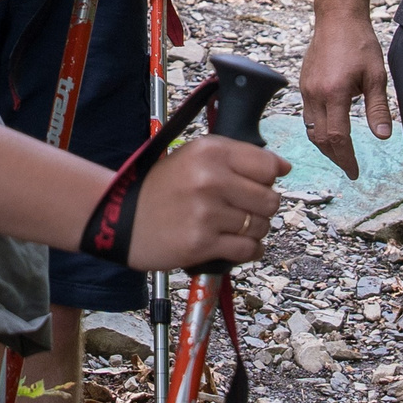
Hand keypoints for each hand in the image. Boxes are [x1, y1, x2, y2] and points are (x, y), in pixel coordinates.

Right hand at [129, 136, 284, 271]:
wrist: (119, 220)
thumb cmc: (160, 189)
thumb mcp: (193, 157)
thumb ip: (236, 158)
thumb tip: (283, 167)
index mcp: (210, 151)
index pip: (268, 166)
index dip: (270, 179)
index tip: (261, 185)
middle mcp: (210, 178)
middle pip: (270, 199)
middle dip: (263, 208)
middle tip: (245, 210)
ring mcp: (206, 212)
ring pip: (261, 226)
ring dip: (255, 231)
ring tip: (235, 228)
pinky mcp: (201, 243)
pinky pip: (247, 250)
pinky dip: (250, 251)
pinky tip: (239, 246)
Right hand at [299, 12, 390, 178]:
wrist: (337, 18)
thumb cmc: (359, 42)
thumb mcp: (376, 75)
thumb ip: (378, 108)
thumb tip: (383, 136)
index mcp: (334, 93)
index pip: (337, 138)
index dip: (346, 158)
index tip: (354, 171)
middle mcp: (315, 94)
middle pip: (320, 139)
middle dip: (335, 157)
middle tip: (349, 167)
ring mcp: (306, 89)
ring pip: (310, 129)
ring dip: (325, 145)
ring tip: (341, 153)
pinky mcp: (303, 84)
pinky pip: (307, 115)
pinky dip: (318, 129)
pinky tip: (330, 130)